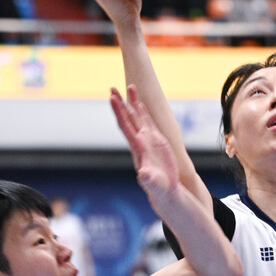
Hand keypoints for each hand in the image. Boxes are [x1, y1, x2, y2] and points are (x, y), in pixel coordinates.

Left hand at [111, 86, 178, 207]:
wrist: (164, 188)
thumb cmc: (157, 187)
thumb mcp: (152, 183)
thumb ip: (147, 178)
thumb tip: (143, 175)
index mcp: (137, 147)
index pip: (125, 126)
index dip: (118, 112)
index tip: (112, 99)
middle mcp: (139, 140)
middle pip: (127, 118)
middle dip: (120, 103)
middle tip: (112, 87)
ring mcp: (147, 139)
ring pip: (137, 117)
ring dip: (132, 102)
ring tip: (130, 86)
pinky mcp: (156, 140)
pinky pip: (147, 122)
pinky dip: (143, 111)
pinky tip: (140, 102)